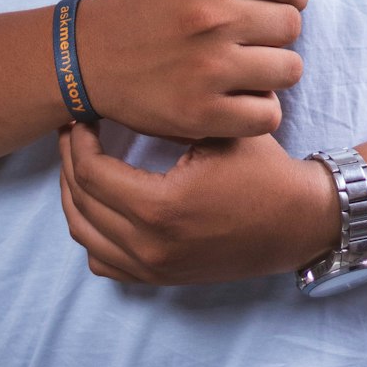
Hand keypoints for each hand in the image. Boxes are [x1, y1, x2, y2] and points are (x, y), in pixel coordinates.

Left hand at [58, 121, 339, 285]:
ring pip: (84, 234)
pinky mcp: (161, 278)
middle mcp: (150, 246)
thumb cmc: (262, 168)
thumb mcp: (219, 129)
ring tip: (80, 159)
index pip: (91, 173)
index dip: (78, 140)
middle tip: (73, 131)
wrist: (297, 221)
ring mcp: (154, 269)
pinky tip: (99, 200)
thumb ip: (171, 114)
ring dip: (74, 195)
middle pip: (80, 203)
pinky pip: (102, 261)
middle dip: (68, 162)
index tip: (83, 115)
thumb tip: (122, 88)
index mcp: (161, 208)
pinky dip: (91, 232)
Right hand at [77, 0, 318, 139]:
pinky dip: (259, 110)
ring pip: (290, 70)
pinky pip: (269, 115)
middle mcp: (209, 15)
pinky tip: (236, 98)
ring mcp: (206, 67)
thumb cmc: (148, 7)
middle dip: (277, 33)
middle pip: (293, 26)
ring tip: (244, 68)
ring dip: (272, 72)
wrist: (87, 56)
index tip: (270, 7)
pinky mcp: (200, 113)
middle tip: (247, 39)